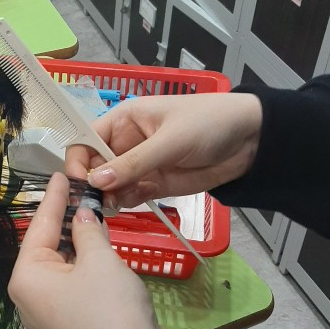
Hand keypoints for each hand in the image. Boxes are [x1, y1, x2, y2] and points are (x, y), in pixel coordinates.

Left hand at [8, 172, 170, 328]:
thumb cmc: (110, 308)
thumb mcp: (99, 259)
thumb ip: (87, 230)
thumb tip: (82, 214)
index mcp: (26, 278)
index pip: (39, 227)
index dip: (54, 198)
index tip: (61, 174)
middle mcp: (30, 295)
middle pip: (47, 246)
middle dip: (65, 219)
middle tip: (79, 188)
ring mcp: (50, 312)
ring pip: (62, 264)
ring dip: (78, 240)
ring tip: (91, 210)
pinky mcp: (71, 322)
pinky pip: (73, 282)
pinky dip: (85, 262)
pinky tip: (99, 244)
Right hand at [66, 92, 262, 209]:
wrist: (251, 140)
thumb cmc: (209, 124)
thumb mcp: (170, 140)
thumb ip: (133, 162)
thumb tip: (94, 180)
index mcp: (124, 120)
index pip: (86, 139)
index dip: (78, 160)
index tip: (80, 182)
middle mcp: (126, 143)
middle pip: (94, 166)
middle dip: (92, 184)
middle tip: (96, 203)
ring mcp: (140, 165)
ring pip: (110, 185)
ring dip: (107, 197)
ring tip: (113, 208)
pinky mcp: (155, 184)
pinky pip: (129, 195)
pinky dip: (125, 203)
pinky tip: (128, 206)